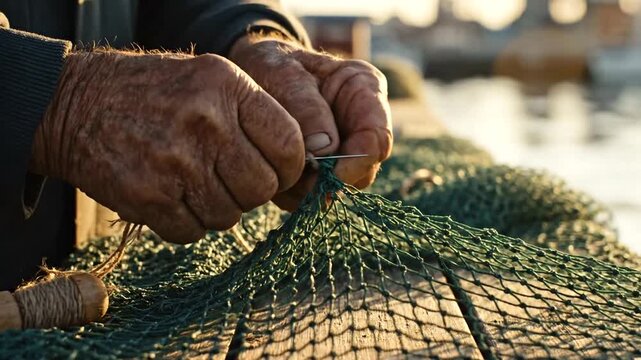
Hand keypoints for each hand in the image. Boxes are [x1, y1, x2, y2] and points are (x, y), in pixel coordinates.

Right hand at [30, 50, 304, 242]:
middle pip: (262, 188)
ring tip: (195, 181)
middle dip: (252, 190)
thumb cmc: (155, 94)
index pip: (290, 144)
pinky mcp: (150, 198)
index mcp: (228, 88)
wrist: (76, 106)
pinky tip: (172, 196)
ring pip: (230, 215)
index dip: (291, 166)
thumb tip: (302, 164)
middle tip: (230, 177)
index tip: (280, 171)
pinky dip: (187, 223)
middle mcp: (206, 123)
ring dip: (218, 207)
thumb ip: (256, 115)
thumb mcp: (210, 80)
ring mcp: (177, 163)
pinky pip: (194, 232)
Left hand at [229, 36, 392, 209]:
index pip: (378, 138)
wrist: (252, 73)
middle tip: (293, 172)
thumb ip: (306, 108)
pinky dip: (292, 193)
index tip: (326, 172)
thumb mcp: (283, 74)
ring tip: (277, 166)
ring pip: (337, 189)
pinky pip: (312, 197)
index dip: (356, 161)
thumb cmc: (270, 65)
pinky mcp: (321, 171)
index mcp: (364, 91)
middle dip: (328, 179)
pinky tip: (273, 171)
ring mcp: (342, 151)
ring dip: (307, 189)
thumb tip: (323, 151)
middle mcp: (360, 125)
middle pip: (362, 171)